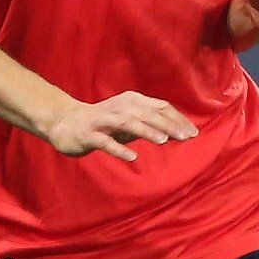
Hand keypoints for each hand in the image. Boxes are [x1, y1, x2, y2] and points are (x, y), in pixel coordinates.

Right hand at [46, 92, 197, 162]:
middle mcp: (119, 107)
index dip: (177, 119)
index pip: (159, 107)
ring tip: (163, 140)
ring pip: (127, 123)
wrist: (65, 122)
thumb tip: (179, 131)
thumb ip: (151, 124)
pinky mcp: (89, 133)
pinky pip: (105, 142)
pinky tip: (132, 158)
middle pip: (147, 114)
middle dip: (168, 125)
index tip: (193, 133)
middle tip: (186, 137)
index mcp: (131, 101)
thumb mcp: (130, 121)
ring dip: (146, 131)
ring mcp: (103, 120)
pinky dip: (119, 149)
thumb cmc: (104, 122)